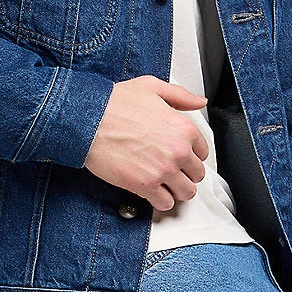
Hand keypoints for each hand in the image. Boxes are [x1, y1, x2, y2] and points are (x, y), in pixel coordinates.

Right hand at [84, 75, 209, 210]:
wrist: (88, 120)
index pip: (203, 151)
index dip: (192, 155)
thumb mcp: (151, 87)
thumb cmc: (114, 104)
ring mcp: (163, 170)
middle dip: (186, 174)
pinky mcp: (145, 186)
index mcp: (183, 128)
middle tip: (174, 172)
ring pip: (186, 193)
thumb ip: (179, 96)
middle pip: (197, 174)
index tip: (183, 157)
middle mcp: (178, 151)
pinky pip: (165, 203)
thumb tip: (198, 101)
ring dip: (178, 190)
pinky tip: (154, 193)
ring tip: (167, 186)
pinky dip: (161, 201)